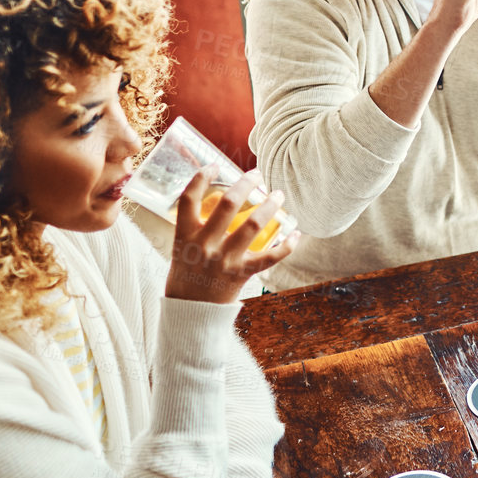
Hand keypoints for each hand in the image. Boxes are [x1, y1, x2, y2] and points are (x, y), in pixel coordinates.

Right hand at [166, 168, 298, 304]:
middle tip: (258, 175)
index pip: (188, 199)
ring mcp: (224, 260)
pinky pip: (270, 256)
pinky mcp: (242, 274)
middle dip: (246, 184)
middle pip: (228, 204)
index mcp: (184, 236)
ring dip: (270, 206)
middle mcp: (204, 245)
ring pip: (253, 225)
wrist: (190, 312)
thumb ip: (197, 226)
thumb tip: (218, 198)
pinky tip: (295, 233)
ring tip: (278, 195)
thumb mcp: (181, 247)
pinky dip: (287, 244)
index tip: (215, 165)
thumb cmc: (187, 274)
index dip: (201, 178)